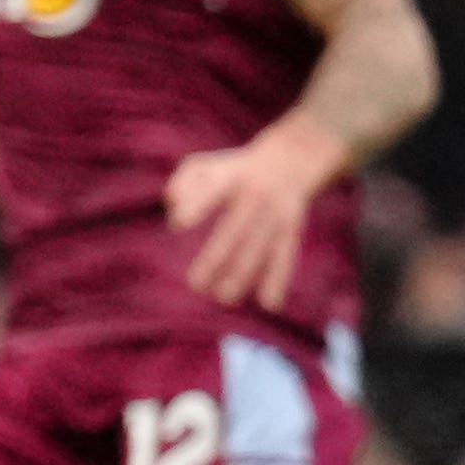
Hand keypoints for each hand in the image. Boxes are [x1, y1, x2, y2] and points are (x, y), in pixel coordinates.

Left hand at [165, 118, 346, 315]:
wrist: (291, 159)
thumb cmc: (234, 169)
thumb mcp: (206, 165)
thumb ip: (183, 182)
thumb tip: (173, 207)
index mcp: (231, 176)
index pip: (212, 190)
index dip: (196, 205)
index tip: (178, 224)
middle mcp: (255, 194)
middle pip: (234, 229)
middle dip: (216, 258)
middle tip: (195, 284)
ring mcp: (275, 213)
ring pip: (258, 247)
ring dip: (242, 274)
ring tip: (223, 298)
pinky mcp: (290, 229)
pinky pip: (285, 256)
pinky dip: (278, 280)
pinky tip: (269, 305)